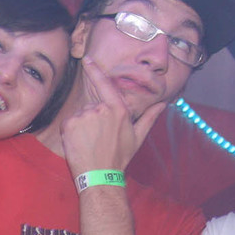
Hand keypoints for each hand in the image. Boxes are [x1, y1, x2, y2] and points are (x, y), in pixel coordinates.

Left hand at [60, 57, 165, 175]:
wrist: (100, 175)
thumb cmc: (119, 157)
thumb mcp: (137, 137)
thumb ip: (149, 117)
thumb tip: (163, 103)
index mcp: (118, 110)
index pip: (105, 84)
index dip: (95, 71)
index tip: (87, 60)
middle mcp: (101, 109)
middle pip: (92, 106)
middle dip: (94, 118)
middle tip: (99, 138)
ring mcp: (84, 115)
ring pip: (81, 115)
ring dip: (83, 125)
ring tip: (90, 142)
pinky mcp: (70, 123)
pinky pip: (70, 122)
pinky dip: (72, 131)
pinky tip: (80, 143)